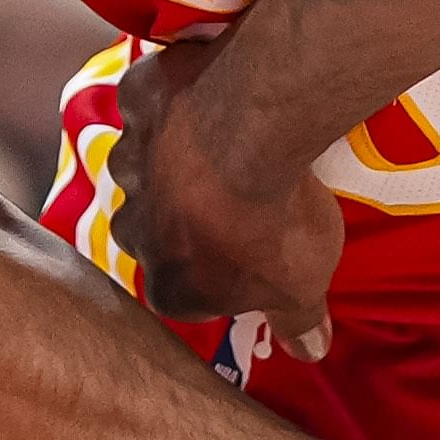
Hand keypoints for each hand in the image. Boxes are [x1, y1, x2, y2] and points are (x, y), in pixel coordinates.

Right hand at [110, 40, 352, 354]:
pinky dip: (169, 96)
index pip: (182, 290)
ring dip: (167, 154)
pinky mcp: (136, 101)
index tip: (245, 252)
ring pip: (139, 162)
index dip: (213, 271)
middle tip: (230, 195)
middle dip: (178, 214)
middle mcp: (133, 227)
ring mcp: (130, 160)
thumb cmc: (276, 228)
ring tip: (219, 140)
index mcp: (168, 285)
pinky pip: (147, 100)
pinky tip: (203, 87)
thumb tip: (310, 351)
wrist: (253, 137)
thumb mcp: (301, 286)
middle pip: (148, 227)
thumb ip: (298, 321)